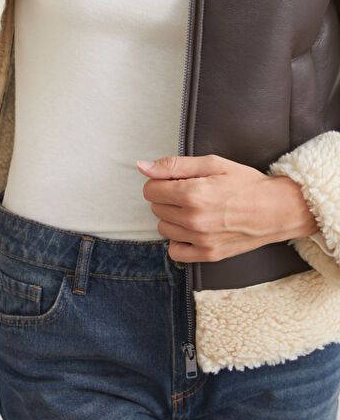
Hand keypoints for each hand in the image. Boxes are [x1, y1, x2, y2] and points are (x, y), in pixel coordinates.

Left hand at [137, 154, 319, 262]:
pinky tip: (192, 229)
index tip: (176, 180)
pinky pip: (175, 251)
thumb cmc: (246, 183)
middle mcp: (194, 219)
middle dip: (167, 198)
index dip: (160, 182)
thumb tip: (142, 166)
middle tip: (191, 193)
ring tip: (194, 209)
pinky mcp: (209, 255)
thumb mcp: (212, 163)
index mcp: (193, 194)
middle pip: (155, 208)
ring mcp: (201, 240)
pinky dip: (179, 240)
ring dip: (172, 217)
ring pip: (163, 228)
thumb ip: (174, 165)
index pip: (150, 189)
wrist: (277, 209)